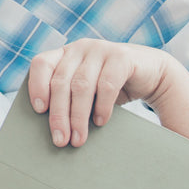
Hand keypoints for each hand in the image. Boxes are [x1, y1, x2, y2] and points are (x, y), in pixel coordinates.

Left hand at [27, 39, 170, 146]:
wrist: (151, 74)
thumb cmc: (110, 87)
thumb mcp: (86, 90)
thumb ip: (68, 98)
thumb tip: (52, 131)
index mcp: (65, 54)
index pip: (41, 64)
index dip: (37, 85)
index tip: (38, 110)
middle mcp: (80, 48)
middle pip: (61, 82)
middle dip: (59, 114)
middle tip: (60, 140)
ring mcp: (101, 49)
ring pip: (81, 85)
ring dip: (78, 116)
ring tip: (78, 139)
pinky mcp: (122, 57)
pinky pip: (106, 84)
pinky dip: (102, 107)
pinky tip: (100, 122)